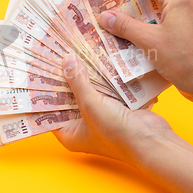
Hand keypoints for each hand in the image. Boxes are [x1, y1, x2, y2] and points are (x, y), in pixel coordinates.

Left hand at [53, 54, 172, 164]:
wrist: (154, 140)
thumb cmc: (118, 133)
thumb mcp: (91, 105)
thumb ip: (77, 81)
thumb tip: (66, 60)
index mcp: (69, 133)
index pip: (49, 110)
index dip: (44, 91)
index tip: (38, 71)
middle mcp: (81, 125)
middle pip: (67, 97)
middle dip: (64, 78)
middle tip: (55, 56)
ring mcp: (98, 116)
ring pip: (86, 90)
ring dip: (83, 74)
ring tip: (72, 51)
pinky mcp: (113, 107)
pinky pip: (102, 88)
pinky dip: (100, 75)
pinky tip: (95, 58)